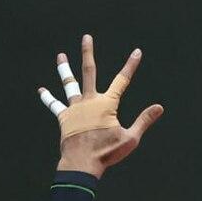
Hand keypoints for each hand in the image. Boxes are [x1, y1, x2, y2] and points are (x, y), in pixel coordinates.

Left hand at [38, 34, 163, 177]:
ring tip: (60, 55)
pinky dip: (48, 98)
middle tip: (86, 38)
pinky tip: (42, 90)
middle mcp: (89, 101)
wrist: (82, 163)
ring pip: (69, 83)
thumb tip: (159, 107)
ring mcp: (74, 108)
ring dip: (64, 69)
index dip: (131, 66)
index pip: (122, 80)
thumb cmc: (107, 153)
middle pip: (89, 71)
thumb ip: (144, 120)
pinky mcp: (64, 118)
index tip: (137, 52)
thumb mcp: (131, 138)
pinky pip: (55, 105)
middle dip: (88, 53)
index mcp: (106, 104)